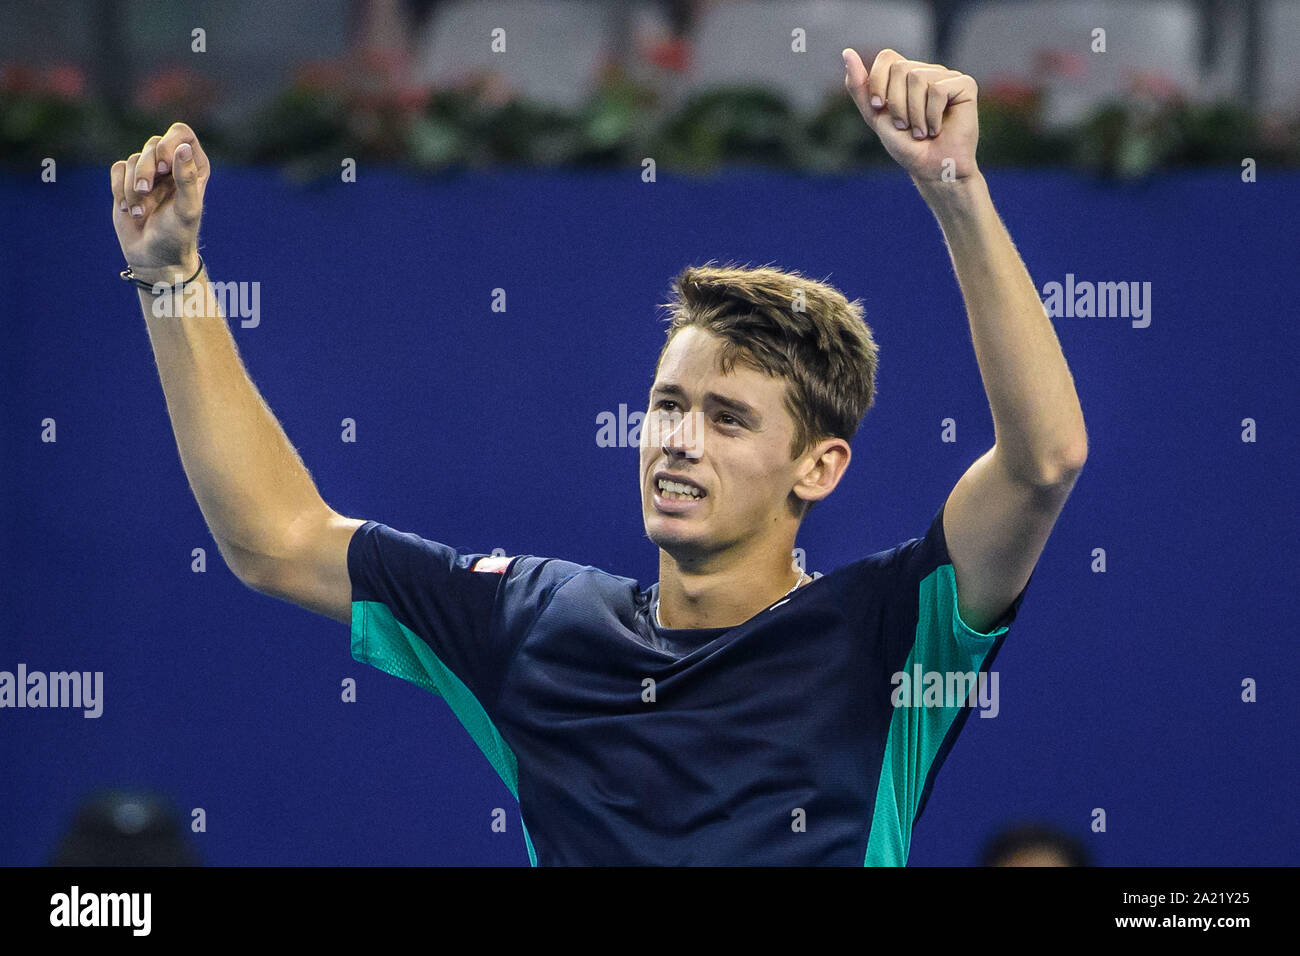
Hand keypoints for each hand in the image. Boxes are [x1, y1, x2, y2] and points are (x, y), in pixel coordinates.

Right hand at [110, 122, 209, 283]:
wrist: (155, 257)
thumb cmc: (177, 236)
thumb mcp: (187, 209)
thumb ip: (187, 179)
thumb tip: (183, 148)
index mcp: (194, 167)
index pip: (181, 133)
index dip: (169, 145)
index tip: (165, 167)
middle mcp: (172, 165)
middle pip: (153, 144)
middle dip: (146, 170)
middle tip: (146, 192)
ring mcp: (149, 172)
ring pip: (133, 159)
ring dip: (133, 188)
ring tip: (142, 212)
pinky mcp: (127, 181)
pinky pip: (117, 169)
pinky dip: (119, 190)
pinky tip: (130, 209)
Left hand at [843, 48, 979, 183]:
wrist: (931, 168)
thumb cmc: (905, 146)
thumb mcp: (875, 115)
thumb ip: (860, 86)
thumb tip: (847, 52)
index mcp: (906, 76)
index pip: (887, 57)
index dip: (879, 83)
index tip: (880, 108)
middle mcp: (927, 71)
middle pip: (901, 68)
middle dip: (896, 104)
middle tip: (906, 126)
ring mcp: (947, 76)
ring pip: (918, 78)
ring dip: (914, 114)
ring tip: (922, 131)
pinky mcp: (965, 85)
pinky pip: (938, 89)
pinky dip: (931, 116)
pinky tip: (937, 128)